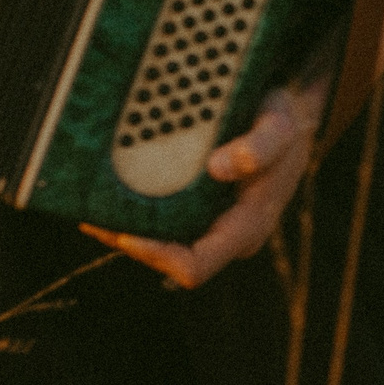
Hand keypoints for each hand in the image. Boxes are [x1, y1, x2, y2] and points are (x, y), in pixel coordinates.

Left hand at [82, 76, 328, 287]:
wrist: (291, 118)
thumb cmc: (285, 124)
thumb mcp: (281, 125)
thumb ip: (261, 145)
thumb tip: (219, 167)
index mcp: (248, 227)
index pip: (195, 266)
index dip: (156, 256)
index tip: (124, 232)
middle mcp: (228, 236)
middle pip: (168, 260)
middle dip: (130, 242)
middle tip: (93, 218)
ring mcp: (213, 227)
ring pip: (161, 245)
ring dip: (127, 230)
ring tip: (92, 208)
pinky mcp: (201, 212)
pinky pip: (163, 226)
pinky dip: (135, 215)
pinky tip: (110, 198)